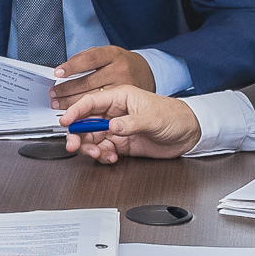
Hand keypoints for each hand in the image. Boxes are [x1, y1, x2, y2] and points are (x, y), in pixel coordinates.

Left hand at [49, 46, 155, 104]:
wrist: (146, 73)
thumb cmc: (121, 62)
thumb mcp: (107, 53)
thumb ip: (87, 58)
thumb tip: (65, 68)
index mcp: (113, 55)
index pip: (90, 59)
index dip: (73, 66)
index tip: (58, 72)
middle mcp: (119, 71)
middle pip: (89, 82)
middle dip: (67, 90)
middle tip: (54, 94)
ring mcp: (123, 88)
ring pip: (93, 98)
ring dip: (72, 103)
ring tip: (58, 104)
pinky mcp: (125, 103)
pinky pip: (102, 110)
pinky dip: (87, 112)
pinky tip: (75, 113)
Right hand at [56, 85, 199, 163]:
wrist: (188, 133)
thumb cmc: (173, 116)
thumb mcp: (152, 117)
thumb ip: (130, 123)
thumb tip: (111, 126)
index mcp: (120, 97)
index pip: (90, 102)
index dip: (75, 112)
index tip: (65, 122)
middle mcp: (115, 112)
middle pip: (86, 123)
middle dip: (78, 135)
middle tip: (74, 145)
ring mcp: (117, 129)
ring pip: (93, 139)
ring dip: (91, 148)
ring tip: (99, 155)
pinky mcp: (122, 143)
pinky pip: (104, 150)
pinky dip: (104, 156)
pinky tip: (110, 158)